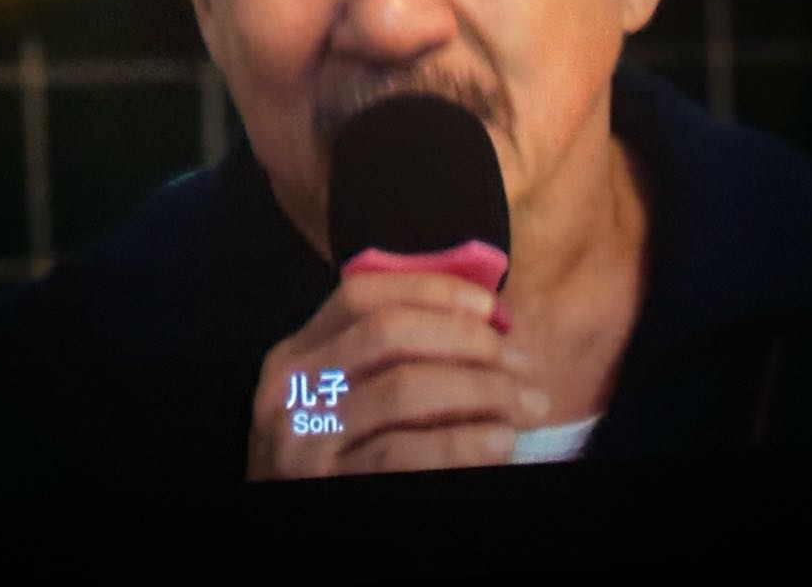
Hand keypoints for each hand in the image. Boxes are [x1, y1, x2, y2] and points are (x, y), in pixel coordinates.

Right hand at [246, 272, 552, 478]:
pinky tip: (499, 440)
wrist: (285, 521)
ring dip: (482, 389)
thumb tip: (482, 316)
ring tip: (527, 403)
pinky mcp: (331, 482)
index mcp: (297, 353)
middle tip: (519, 361)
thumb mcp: (338, 395)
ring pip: (405, 388)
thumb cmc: (334, 454)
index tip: (490, 306)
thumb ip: (384, 355)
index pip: (361, 294)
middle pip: (388, 333)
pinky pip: (406, 453)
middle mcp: (293, 388)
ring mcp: (307, 437)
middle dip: (467, 340)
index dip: (431, 290)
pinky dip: (463, 443)